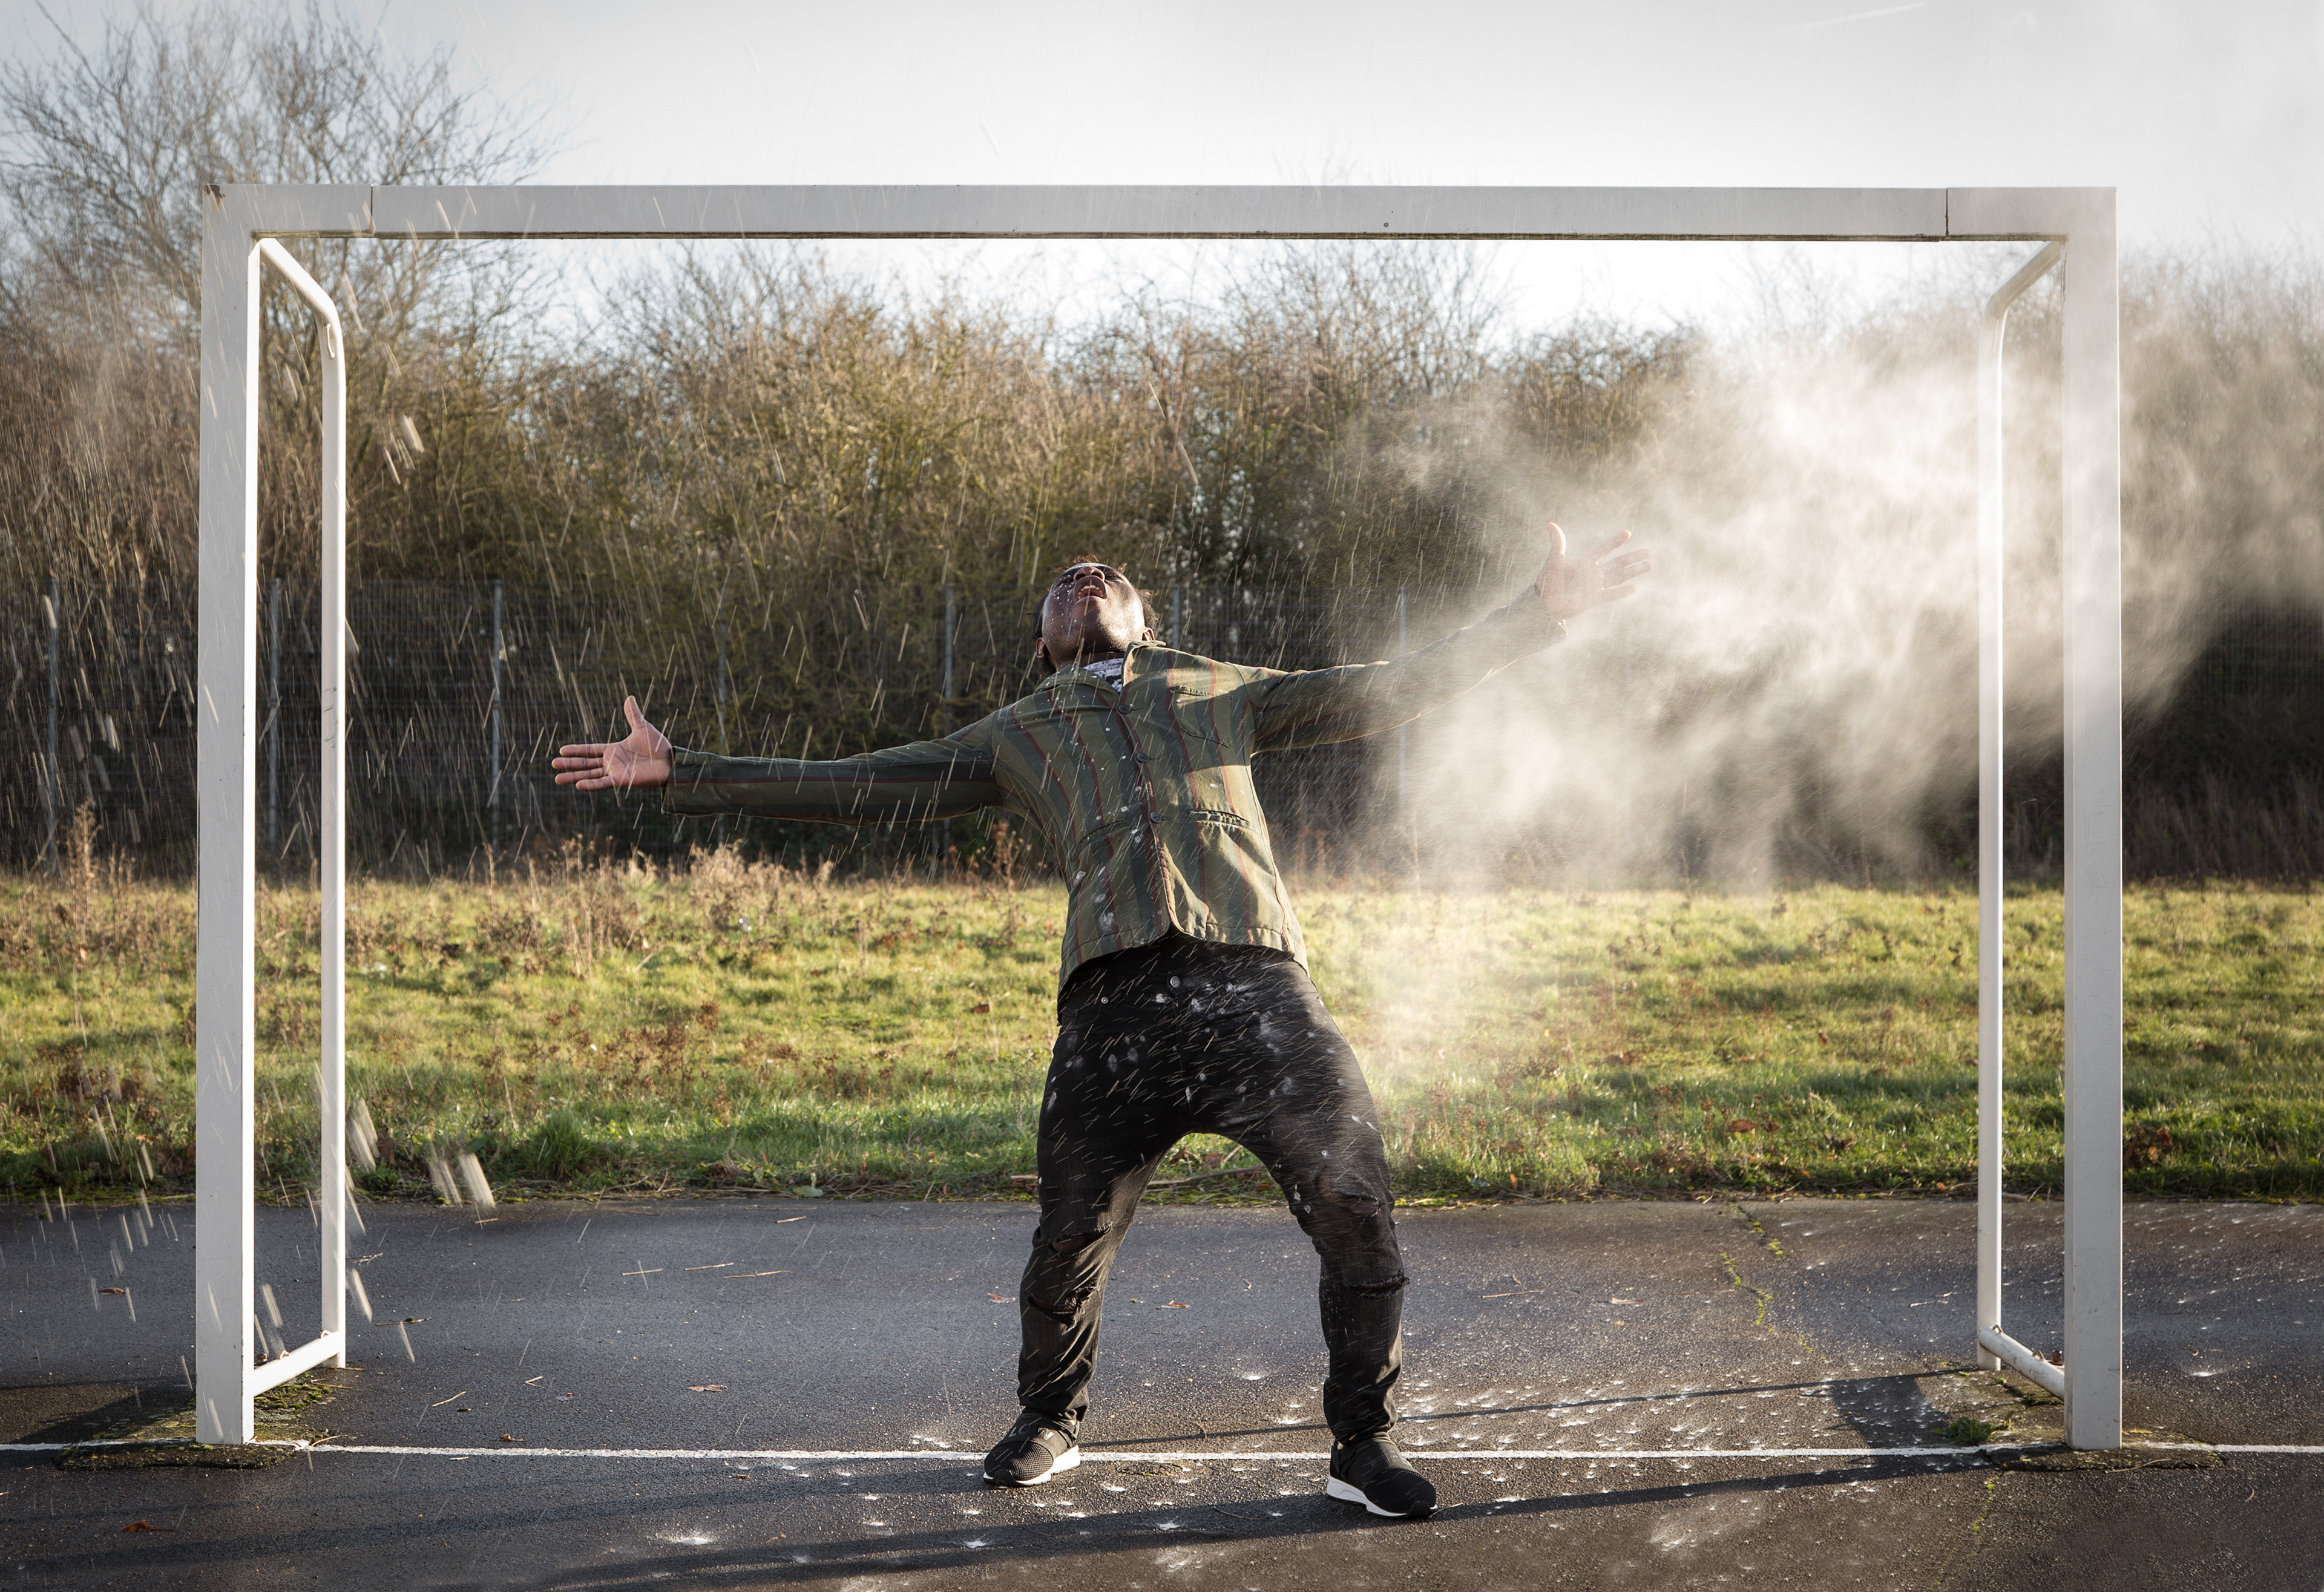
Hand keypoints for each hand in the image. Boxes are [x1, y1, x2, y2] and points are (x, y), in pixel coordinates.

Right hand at [552, 696, 673, 790]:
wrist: (671, 761)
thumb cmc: (658, 747)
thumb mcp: (642, 727)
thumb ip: (633, 715)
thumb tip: (630, 697)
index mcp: (614, 750)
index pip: (590, 750)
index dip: (576, 750)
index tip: (562, 750)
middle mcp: (612, 762)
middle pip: (586, 763)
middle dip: (569, 764)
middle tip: (553, 764)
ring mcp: (615, 772)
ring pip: (590, 775)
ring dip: (574, 776)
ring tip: (557, 779)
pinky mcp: (622, 781)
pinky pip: (603, 783)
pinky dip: (591, 784)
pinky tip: (578, 784)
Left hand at [1534, 523, 1650, 619]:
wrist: (1544, 602)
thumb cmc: (1548, 580)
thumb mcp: (1554, 559)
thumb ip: (1557, 542)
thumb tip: (1549, 523)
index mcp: (1585, 563)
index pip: (1604, 550)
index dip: (1615, 542)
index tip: (1627, 533)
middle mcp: (1593, 574)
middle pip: (1617, 564)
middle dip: (1633, 558)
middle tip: (1648, 552)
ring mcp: (1595, 587)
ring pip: (1618, 577)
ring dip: (1633, 572)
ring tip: (1649, 565)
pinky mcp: (1593, 600)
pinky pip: (1610, 595)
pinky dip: (1621, 592)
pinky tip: (1634, 588)